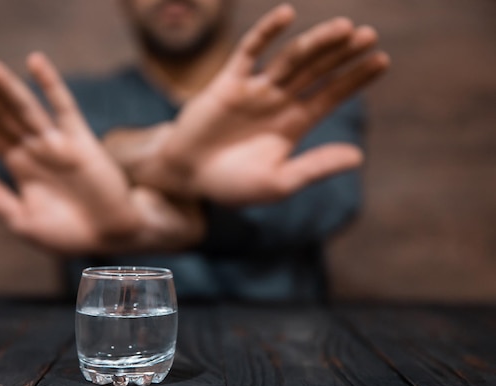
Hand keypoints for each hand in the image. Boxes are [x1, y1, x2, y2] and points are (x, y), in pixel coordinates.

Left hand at [0, 51, 203, 253]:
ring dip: (2, 83)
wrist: (111, 236)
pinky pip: (64, 108)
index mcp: (20, 165)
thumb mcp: (23, 221)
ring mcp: (57, 142)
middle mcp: (36, 148)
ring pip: (24, 106)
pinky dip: (50, 85)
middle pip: (0, 113)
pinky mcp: (81, 141)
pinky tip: (34, 62)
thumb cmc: (69, 234)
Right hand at [135, 4, 388, 205]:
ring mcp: (254, 90)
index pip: (330, 95)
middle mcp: (278, 102)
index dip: (355, 78)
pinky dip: (267, 33)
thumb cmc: (232, 185)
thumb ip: (315, 167)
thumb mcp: (278, 182)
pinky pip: (249, 51)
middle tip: (369, 35)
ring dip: (316, 42)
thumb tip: (359, 156)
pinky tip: (287, 15)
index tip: (382, 60)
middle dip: (342, 53)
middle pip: (317, 71)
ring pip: (290, 58)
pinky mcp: (228, 83)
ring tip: (344, 28)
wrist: (186, 177)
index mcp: (293, 125)